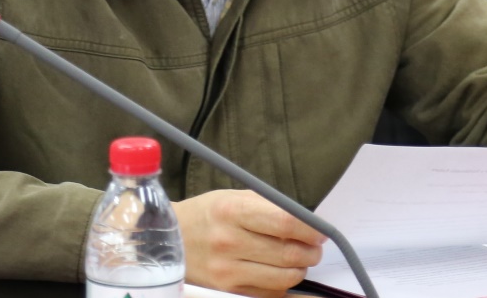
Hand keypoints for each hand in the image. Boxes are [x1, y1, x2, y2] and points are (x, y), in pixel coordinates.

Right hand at [172, 190, 325, 297]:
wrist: (167, 241)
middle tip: (313, 247)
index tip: (319, 231)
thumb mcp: (232, 198)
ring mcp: (227, 271)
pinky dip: (282, 285)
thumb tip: (306, 221)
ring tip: (298, 259)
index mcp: (231, 211)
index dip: (310, 229)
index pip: (285, 222)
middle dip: (311, 251)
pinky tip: (278, 272)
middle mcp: (229, 242)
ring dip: (300, 269)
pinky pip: (270, 293)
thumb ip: (269, 207)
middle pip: (289, 253)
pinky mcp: (228, 291)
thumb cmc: (206, 216)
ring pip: (284, 277)